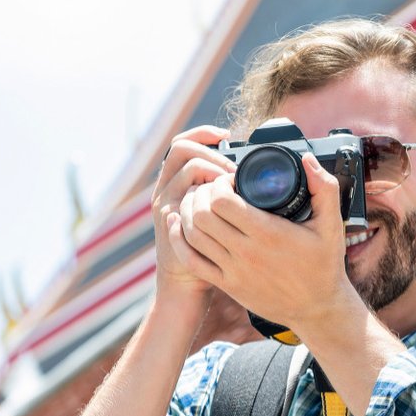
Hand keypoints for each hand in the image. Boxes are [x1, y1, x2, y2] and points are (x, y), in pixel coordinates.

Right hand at [152, 125, 234, 303]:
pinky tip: (222, 200)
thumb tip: (249, 167)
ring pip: (186, 168)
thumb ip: (221, 189)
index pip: (183, 142)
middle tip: (234, 169)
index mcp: (176, 180)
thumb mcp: (212, 212)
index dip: (203, 134)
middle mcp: (166, 188)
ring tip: (232, 183)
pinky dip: (205, 191)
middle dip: (212, 152)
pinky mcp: (171, 220)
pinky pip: (185, 196)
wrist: (186, 281)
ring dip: (213, 169)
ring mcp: (166, 203)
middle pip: (181, 149)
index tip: (227, 135)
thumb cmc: (210, 247)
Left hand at [176, 152, 361, 331]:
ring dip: (188, 212)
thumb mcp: (332, 224)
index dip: (219, 183)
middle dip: (201, 193)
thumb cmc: (323, 264)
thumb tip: (306, 159)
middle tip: (210, 188)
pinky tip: (179, 224)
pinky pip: (191, 261)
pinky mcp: (226, 285)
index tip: (229, 180)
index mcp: (268, 233)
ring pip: (192, 235)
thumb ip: (324, 188)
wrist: (317, 309)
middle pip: (202, 214)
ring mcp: (233, 271)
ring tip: (197, 201)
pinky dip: (180, 240)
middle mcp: (246, 252)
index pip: (222, 201)